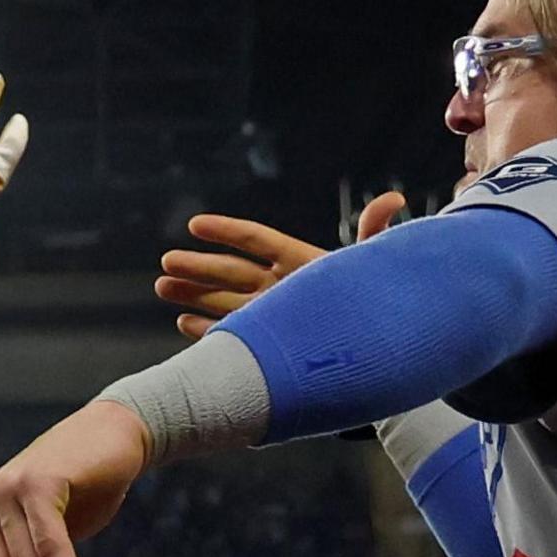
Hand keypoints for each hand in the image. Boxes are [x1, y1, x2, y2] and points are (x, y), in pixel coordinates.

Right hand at [156, 191, 405, 338]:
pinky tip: (184, 323)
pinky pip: (232, 334)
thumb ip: (374, 233)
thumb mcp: (372, 270)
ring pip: (224, 301)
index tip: (195, 225)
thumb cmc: (379, 308)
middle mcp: (282, 289)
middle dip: (197, 267)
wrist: (383, 358)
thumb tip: (395, 198)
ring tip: (161, 287)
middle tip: (166, 262)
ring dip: (192, 294)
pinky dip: (208, 330)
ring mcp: (272, 317)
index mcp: (301, 263)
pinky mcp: (269, 347)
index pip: (257, 241)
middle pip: (232, 272)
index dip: (226, 231)